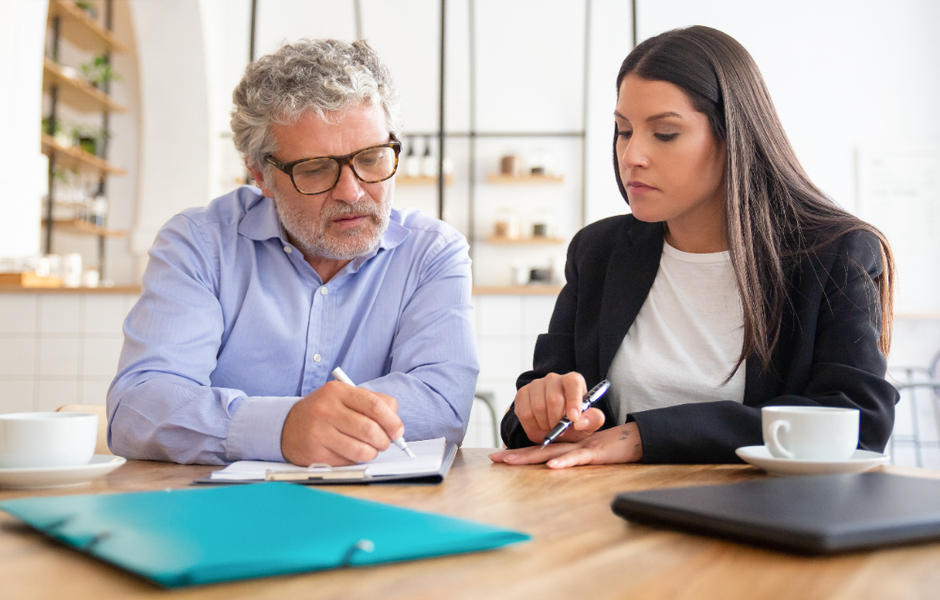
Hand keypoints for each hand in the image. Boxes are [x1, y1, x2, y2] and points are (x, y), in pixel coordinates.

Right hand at [281, 380, 401, 465]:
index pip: (375, 405)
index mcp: (337, 392)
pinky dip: (356, 460)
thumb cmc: (324, 411)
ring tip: (370, 448)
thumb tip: (396, 425)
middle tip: (385, 442)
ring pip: (361, 450)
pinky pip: (348, 462)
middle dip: (384, 440)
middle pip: (370, 429)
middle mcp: (326, 410)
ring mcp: (319, 433)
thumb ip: (373, 403)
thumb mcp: (344, 397)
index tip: (398, 431)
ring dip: (372, 453)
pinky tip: (350, 452)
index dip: (392, 421)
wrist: (288, 426)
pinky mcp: (315, 453)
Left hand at [489, 422, 642, 468]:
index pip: (537, 449)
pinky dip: (564, 462)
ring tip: (512, 461)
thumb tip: (550, 466)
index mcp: (564, 446)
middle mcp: (568, 445)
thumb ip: (568, 457)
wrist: (632, 440)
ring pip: (553, 452)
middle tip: (495, 458)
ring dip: (531, 457)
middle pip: (538, 450)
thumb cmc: (608, 448)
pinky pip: (577, 458)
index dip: (518, 453)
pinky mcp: (594, 453)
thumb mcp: (584, 455)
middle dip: (516, 455)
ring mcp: (580, 447)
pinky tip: (551, 467)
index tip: (498, 457)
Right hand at [513, 372, 605, 443]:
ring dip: (545, 424)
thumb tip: (580, 422)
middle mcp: (554, 379)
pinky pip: (525, 413)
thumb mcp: (588, 424)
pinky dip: (532, 426)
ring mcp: (536, 384)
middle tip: (561, 431)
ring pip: (538, 407)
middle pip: (553, 399)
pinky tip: (540, 426)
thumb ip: (592, 420)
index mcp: (573, 380)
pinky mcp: (522, 393)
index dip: (573, 400)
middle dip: (557, 420)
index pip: (573, 382)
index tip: (573, 418)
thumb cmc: (574, 423)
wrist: (553, 427)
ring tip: (551, 428)